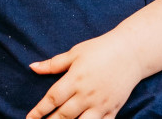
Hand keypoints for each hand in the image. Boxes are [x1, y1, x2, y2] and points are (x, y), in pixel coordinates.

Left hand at [26, 33, 142, 118]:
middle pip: (63, 115)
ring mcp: (101, 104)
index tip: (29, 117)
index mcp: (75, 79)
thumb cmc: (101, 49)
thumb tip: (32, 67)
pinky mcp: (113, 110)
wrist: (131, 52)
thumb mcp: (75, 52)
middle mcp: (87, 94)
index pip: (52, 98)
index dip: (39, 110)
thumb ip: (53, 64)